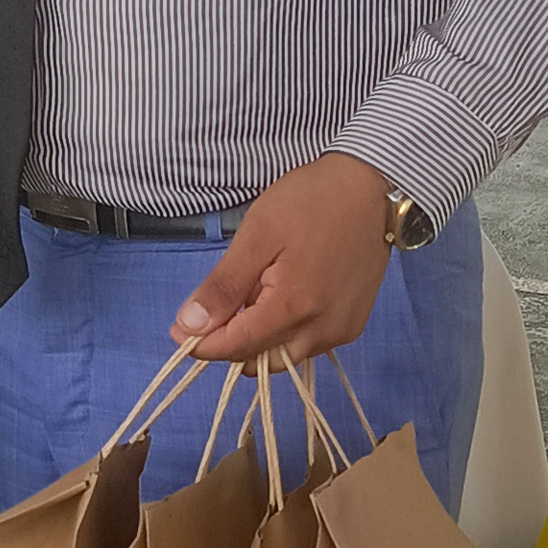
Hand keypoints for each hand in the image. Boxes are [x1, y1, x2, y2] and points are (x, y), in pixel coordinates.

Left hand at [172, 155, 391, 365]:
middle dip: (230, 342)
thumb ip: (223, 287)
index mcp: (295, 308)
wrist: (369, 186)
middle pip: (259, 361)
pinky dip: (285, 333)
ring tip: (254, 294)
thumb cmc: (311, 201)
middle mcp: (322, 331)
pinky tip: (282, 297)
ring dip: (259, 339)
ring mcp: (341, 330)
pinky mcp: (352, 324)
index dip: (201, 344)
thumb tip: (188, 327)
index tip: (178, 330)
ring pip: (284, 357)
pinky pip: (308, 345)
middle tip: (218, 306)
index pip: (235, 348)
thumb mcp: (256, 236)